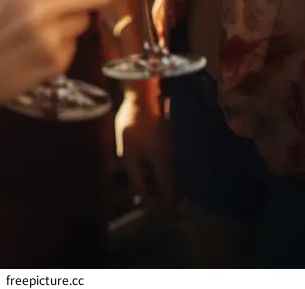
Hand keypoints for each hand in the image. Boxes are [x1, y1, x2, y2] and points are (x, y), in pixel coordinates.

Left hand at [115, 87, 175, 216]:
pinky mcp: (173, 142)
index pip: (171, 196)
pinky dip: (160, 170)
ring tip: (141, 180)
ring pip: (172, 177)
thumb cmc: (133, 123)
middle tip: (143, 196)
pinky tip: (145, 165)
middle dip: (160, 196)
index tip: (148, 209)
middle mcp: (176, 160)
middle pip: (174, 189)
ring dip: (159, 183)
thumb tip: (143, 199)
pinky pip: (170, 164)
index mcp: (166, 164)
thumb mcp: (128, 154)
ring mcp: (176, 150)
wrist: (143, 95)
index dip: (161, 208)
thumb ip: (136, 179)